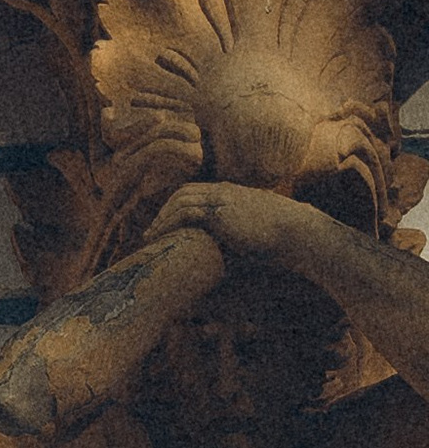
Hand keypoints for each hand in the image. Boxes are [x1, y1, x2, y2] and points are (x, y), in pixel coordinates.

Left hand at [158, 179, 323, 270]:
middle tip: (153, 229)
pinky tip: (159, 236)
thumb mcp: (258, 233)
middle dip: (165, 210)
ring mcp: (222, 198)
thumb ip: (241, 236)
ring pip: (180, 200)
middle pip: (184, 192)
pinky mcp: (220, 211)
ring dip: (162, 217)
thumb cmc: (284, 238)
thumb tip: (234, 256)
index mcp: (234, 194)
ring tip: (150, 236)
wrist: (297, 233)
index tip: (169, 223)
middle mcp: (226, 192)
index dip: (180, 205)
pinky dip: (168, 222)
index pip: (199, 192)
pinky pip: (184, 212)